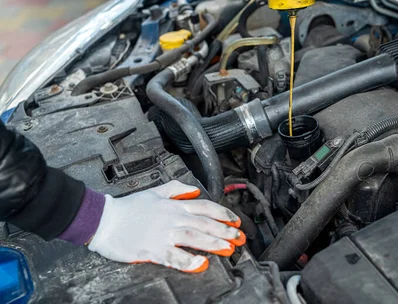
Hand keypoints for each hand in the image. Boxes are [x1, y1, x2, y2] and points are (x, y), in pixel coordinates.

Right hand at [88, 181, 244, 272]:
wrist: (103, 219)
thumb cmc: (127, 208)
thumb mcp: (154, 191)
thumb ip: (176, 188)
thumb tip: (194, 190)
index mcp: (173, 205)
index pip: (205, 206)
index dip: (223, 213)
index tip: (236, 221)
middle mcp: (172, 217)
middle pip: (204, 222)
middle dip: (225, 231)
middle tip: (240, 238)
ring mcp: (163, 233)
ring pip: (194, 236)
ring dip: (213, 243)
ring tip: (228, 249)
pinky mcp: (152, 249)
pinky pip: (173, 256)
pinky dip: (188, 260)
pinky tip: (200, 264)